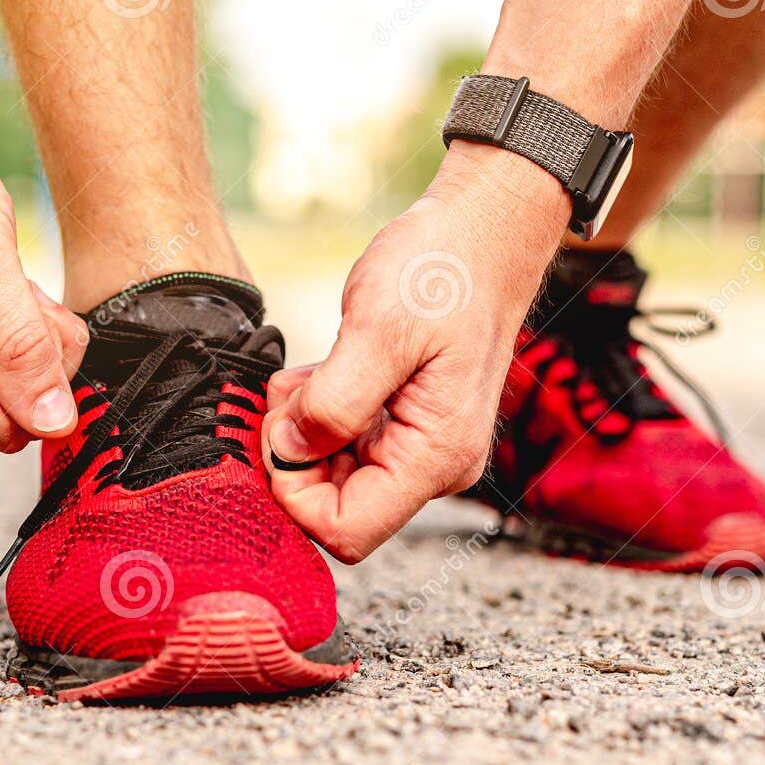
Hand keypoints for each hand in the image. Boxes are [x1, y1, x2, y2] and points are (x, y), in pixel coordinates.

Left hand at [262, 144, 570, 560]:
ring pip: (334, 476)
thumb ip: (332, 402)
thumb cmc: (445, 272)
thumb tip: (289, 449)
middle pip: (336, 508)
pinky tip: (317, 376)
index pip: (346, 531)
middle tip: (289, 394)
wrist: (484, 234)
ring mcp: (421, 448)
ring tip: (305, 377)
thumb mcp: (379, 329)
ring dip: (304, 432)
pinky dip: (318, 415)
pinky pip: (346, 445)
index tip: (280, 433)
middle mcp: (433, 467)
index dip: (295, 493)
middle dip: (295, 457)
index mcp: (435, 457)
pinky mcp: (406, 426)